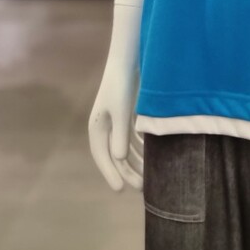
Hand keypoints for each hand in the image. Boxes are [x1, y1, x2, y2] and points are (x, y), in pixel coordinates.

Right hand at [88, 59, 142, 191]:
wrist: (129, 60)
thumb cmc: (121, 84)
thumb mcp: (120, 110)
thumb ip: (120, 134)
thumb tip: (119, 159)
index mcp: (97, 127)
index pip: (102, 156)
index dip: (110, 173)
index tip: (120, 189)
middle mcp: (105, 127)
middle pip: (115, 155)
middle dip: (127, 171)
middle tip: (141, 187)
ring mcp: (117, 122)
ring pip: (125, 149)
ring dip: (136, 162)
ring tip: (149, 177)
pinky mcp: (128, 115)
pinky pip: (133, 138)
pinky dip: (141, 148)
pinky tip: (152, 157)